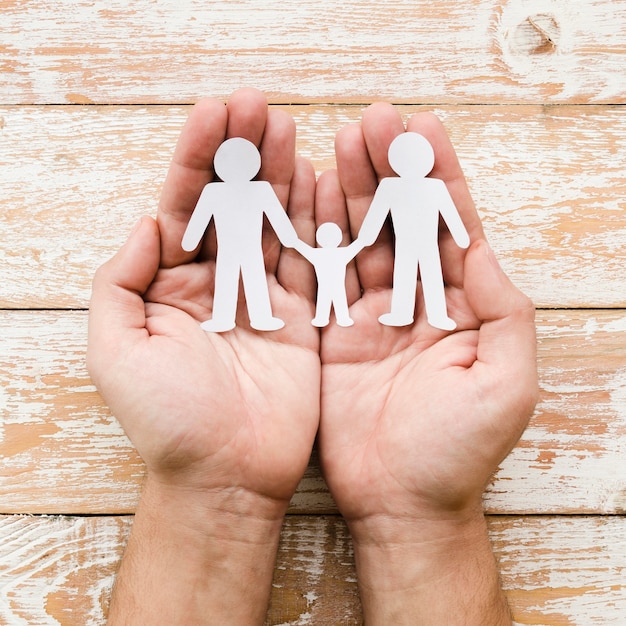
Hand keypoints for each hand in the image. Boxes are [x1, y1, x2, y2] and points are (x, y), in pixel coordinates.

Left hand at [87, 88, 319, 622]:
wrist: (226, 475)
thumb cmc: (167, 421)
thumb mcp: (116, 350)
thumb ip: (120, 281)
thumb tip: (148, 223)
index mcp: (171, 284)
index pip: (184, 205)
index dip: (197, 159)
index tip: (215, 113)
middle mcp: (219, 283)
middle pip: (231, 204)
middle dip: (240, 154)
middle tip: (256, 106)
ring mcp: (264, 297)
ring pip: (273, 223)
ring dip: (279, 175)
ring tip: (284, 127)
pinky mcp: (303, 318)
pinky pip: (312, 260)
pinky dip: (316, 221)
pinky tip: (319, 179)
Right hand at [316, 104, 537, 623]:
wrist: (399, 502)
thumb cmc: (458, 451)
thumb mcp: (505, 382)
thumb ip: (504, 311)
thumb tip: (485, 246)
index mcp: (463, 307)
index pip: (451, 227)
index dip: (437, 176)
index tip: (421, 128)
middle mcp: (416, 301)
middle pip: (402, 221)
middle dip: (388, 168)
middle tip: (372, 119)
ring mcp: (370, 314)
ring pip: (360, 238)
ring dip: (350, 189)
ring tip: (338, 139)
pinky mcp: (331, 333)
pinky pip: (322, 275)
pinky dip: (314, 234)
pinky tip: (306, 194)